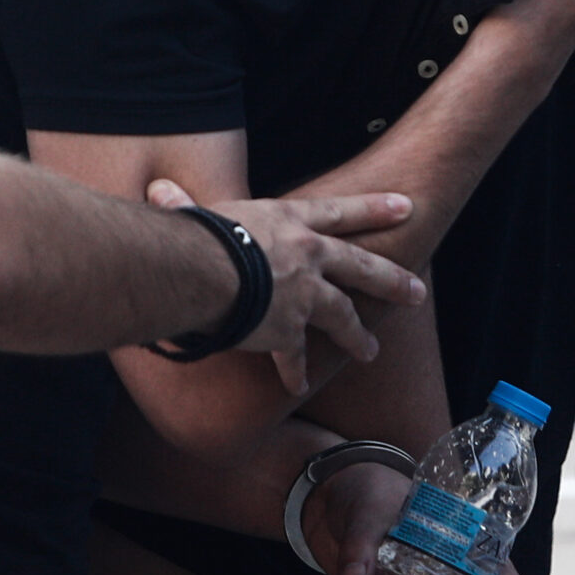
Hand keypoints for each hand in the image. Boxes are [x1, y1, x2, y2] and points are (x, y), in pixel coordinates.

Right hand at [144, 179, 421, 394]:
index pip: (340, 211)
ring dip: (357, 336)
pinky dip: (295, 371)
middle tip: (417, 293)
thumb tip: (158, 190)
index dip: (375, 208)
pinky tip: (300, 384)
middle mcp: (306, 255)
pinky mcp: (287, 328)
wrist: (198, 270)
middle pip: (361, 267)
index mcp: (288, 221)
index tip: (407, 205)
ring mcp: (302, 294)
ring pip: (342, 316)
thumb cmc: (194, 235)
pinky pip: (295, 355)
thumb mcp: (198, 214)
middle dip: (392, 280)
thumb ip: (184, 207)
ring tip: (370, 351)